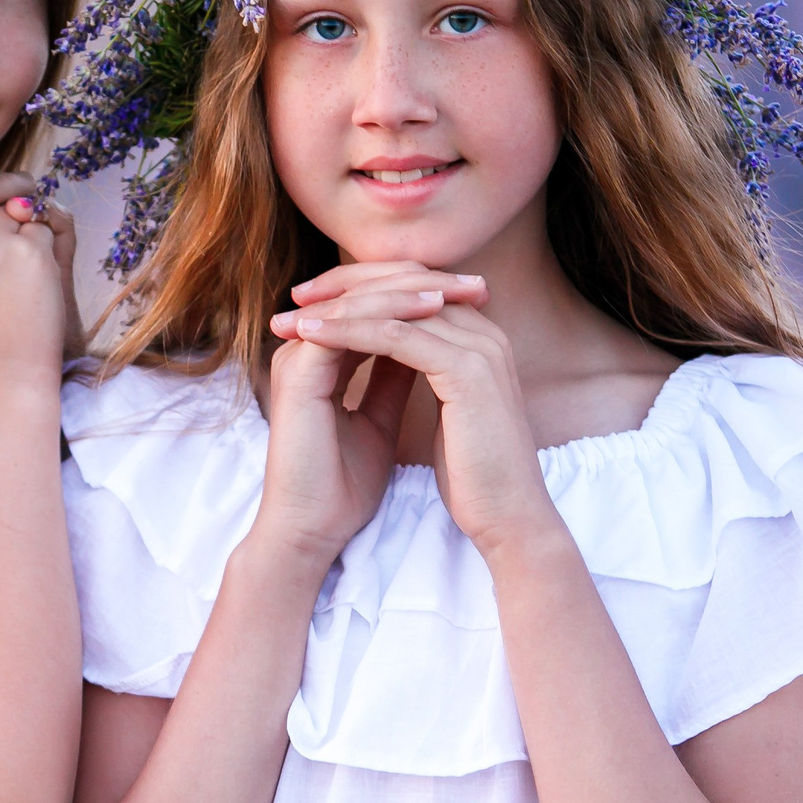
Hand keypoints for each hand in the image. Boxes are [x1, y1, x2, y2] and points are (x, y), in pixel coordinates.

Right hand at [245, 261, 471, 567]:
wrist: (313, 527)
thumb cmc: (344, 486)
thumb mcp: (380, 420)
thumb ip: (392, 378)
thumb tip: (426, 346)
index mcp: (321, 359)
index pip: (372, 308)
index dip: (423, 297)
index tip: (477, 299)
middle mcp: (306, 349)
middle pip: (365, 292)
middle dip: (424, 282)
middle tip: (478, 282)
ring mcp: (298, 356)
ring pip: (358, 299)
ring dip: (412, 289)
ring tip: (461, 289)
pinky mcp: (299, 370)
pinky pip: (348, 322)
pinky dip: (392, 312)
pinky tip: (433, 311)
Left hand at [274, 262, 557, 559]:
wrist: (508, 518)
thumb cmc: (474, 476)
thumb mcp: (447, 410)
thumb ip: (429, 371)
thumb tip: (396, 355)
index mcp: (481, 339)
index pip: (416, 289)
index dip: (363, 288)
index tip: (314, 300)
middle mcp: (484, 333)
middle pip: (406, 284)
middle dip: (346, 286)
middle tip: (297, 294)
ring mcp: (479, 349)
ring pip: (396, 307)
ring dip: (339, 308)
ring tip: (294, 315)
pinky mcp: (466, 372)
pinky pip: (395, 336)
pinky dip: (348, 331)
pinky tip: (311, 336)